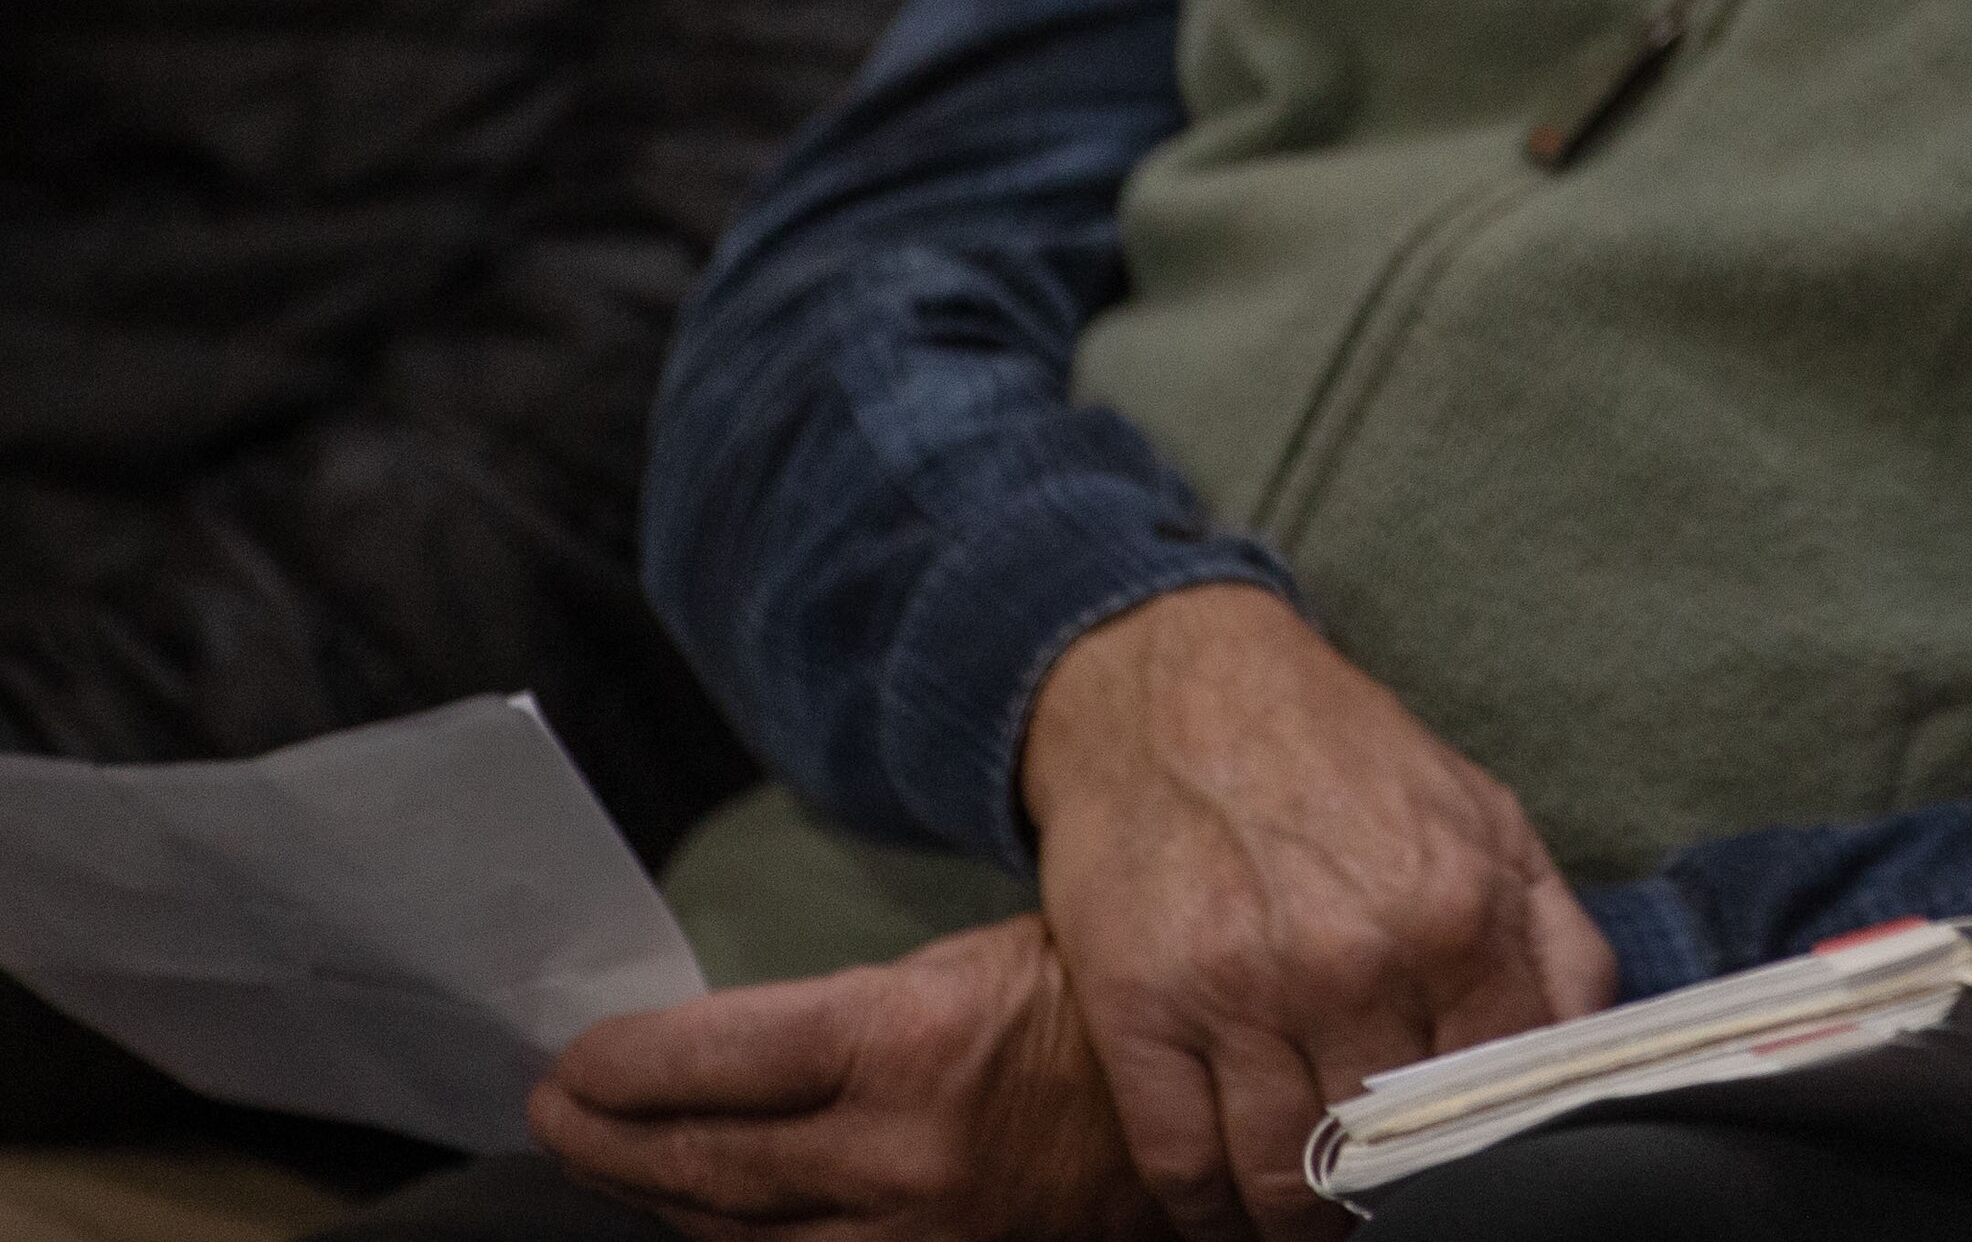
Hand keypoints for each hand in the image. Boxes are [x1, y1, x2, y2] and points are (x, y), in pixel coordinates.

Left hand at [532, 916, 1161, 1241]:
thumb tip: (708, 1056)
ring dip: (656, 1200)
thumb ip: (837, 1022)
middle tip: (555, 1112)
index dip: (622, 1067)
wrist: (1209, 1098)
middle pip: (702, 1164)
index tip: (571, 1062)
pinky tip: (702, 1216)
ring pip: (735, 1236)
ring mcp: (919, 1233)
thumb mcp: (961, 965)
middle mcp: (901, 1152)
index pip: (711, 1063)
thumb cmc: (1085, 1001)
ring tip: (608, 1160)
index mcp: (909, 1041)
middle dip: (606, 1140)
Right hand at [1017, 586, 1616, 1241]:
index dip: (1486, 1158)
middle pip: (1388, 1156)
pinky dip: (1203, 1211)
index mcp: (1459, 913)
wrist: (1180, 686)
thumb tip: (1588, 1059)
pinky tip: (1225, 1209)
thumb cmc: (1341, 757)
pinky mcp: (1138, 1006)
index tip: (1468, 1181)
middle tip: (1380, 1204)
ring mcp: (1239, 988)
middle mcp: (1354, 958)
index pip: (1499, 1103)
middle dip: (1389, 1198)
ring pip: (1283, 1178)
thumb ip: (1554, 942)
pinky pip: (1178, 1162)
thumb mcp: (1486, 819)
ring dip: (1297, 1221)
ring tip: (1308, 1217)